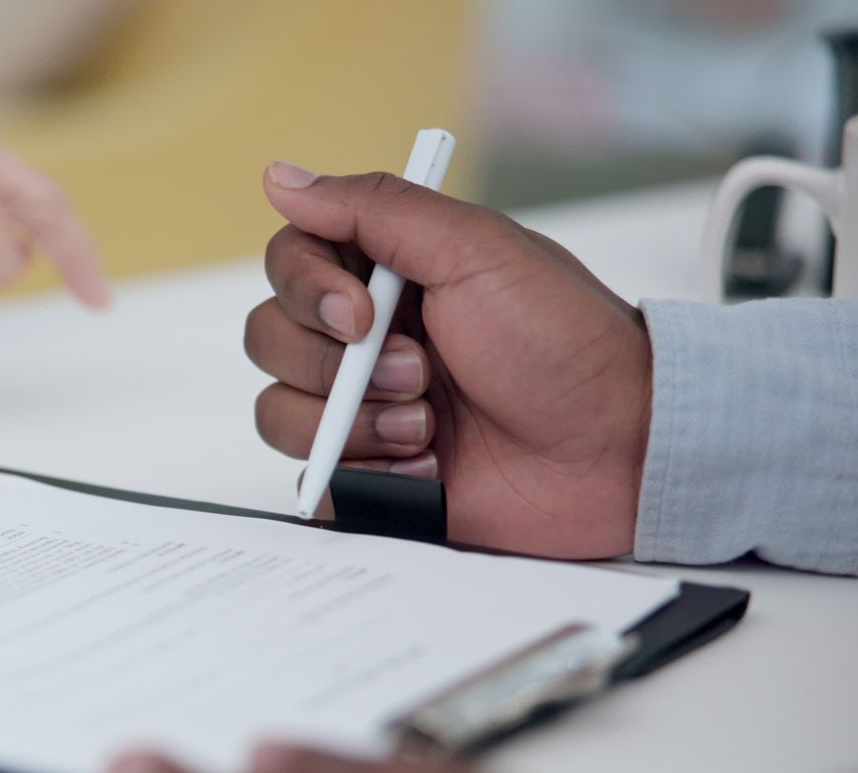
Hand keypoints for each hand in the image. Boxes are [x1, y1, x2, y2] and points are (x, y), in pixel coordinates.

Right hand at [245, 163, 651, 558]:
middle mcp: (366, 338)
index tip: (363, 314)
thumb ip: (373, 208)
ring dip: (354, 423)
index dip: (308, 292)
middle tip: (422, 373)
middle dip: (338, 367)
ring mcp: (364, 409)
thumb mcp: (475, 250)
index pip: (288, 265)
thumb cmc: (566, 345)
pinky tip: (429, 468)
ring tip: (429, 428)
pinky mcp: (371, 475)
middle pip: (269, 339)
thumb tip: (280, 176)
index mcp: (386, 275)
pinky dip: (368, 475)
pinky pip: (315, 480)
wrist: (619, 450)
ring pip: (278, 413)